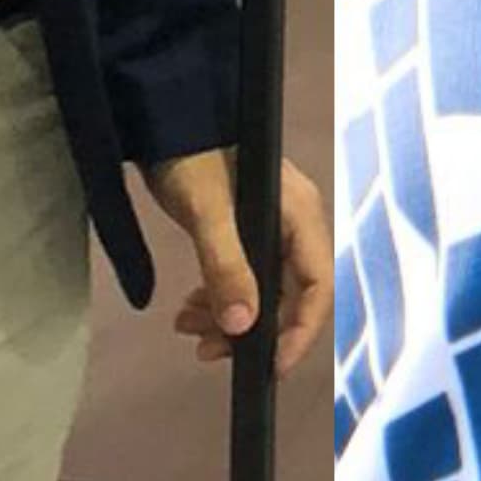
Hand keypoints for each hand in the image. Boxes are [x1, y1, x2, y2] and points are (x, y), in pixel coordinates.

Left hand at [143, 149, 334, 373]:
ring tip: (186, 327)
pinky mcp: (246, 227)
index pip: (317, 286)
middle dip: (252, 329)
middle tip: (206, 350)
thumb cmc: (190, 154)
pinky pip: (245, 275)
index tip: (270, 366)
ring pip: (264, 289)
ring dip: (229, 316)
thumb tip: (243, 328)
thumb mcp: (206, 211)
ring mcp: (271, 225)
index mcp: (299, 214)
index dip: (300, 331)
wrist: (163, 114)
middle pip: (290, 294)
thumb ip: (226, 267)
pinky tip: (189, 308)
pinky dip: (220, 296)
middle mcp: (294, 222)